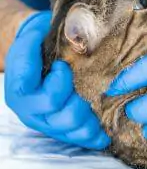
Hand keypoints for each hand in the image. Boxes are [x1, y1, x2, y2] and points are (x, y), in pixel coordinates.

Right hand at [5, 12, 110, 149]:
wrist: (38, 50)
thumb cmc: (41, 38)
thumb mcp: (36, 30)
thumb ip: (41, 34)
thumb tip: (68, 32)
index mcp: (19, 87)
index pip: (34, 93)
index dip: (56, 83)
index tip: (64, 66)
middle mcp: (28, 109)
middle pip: (56, 115)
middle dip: (76, 100)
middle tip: (87, 84)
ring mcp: (44, 121)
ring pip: (68, 128)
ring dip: (88, 119)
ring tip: (99, 105)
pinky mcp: (59, 129)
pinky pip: (77, 138)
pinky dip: (93, 136)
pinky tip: (105, 133)